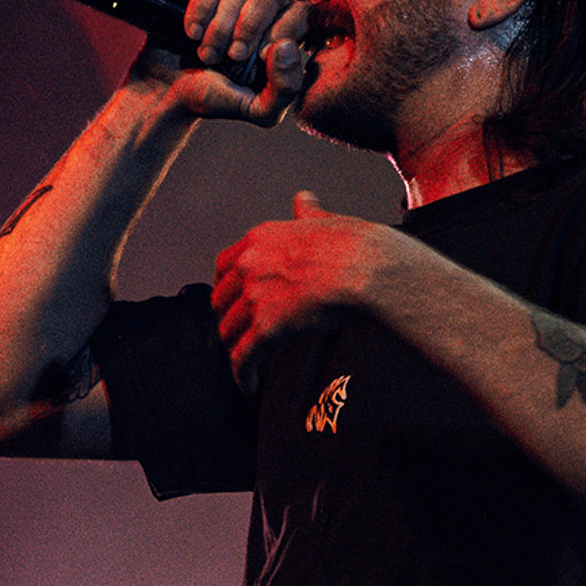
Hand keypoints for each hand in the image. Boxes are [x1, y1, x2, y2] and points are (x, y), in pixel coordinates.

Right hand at [130, 0, 310, 126]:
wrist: (169, 92)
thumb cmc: (215, 99)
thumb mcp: (258, 110)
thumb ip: (286, 89)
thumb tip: (287, 46)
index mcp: (281, 35)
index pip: (301, 13)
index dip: (283, 30)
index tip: (260, 57)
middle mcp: (261, 10)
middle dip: (248, 27)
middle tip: (231, 56)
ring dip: (221, 24)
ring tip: (206, 53)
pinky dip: (202, 6)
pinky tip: (192, 31)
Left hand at [212, 190, 385, 388]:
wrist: (364, 269)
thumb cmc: (352, 247)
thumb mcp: (324, 221)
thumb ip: (308, 214)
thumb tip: (304, 201)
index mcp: (259, 239)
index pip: (223, 266)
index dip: (225, 288)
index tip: (231, 301)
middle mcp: (250, 267)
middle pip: (221, 303)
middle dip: (228, 321)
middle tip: (239, 334)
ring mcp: (255, 298)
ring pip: (229, 333)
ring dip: (237, 350)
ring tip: (246, 363)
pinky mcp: (266, 328)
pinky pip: (244, 358)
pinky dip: (243, 375)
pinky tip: (248, 384)